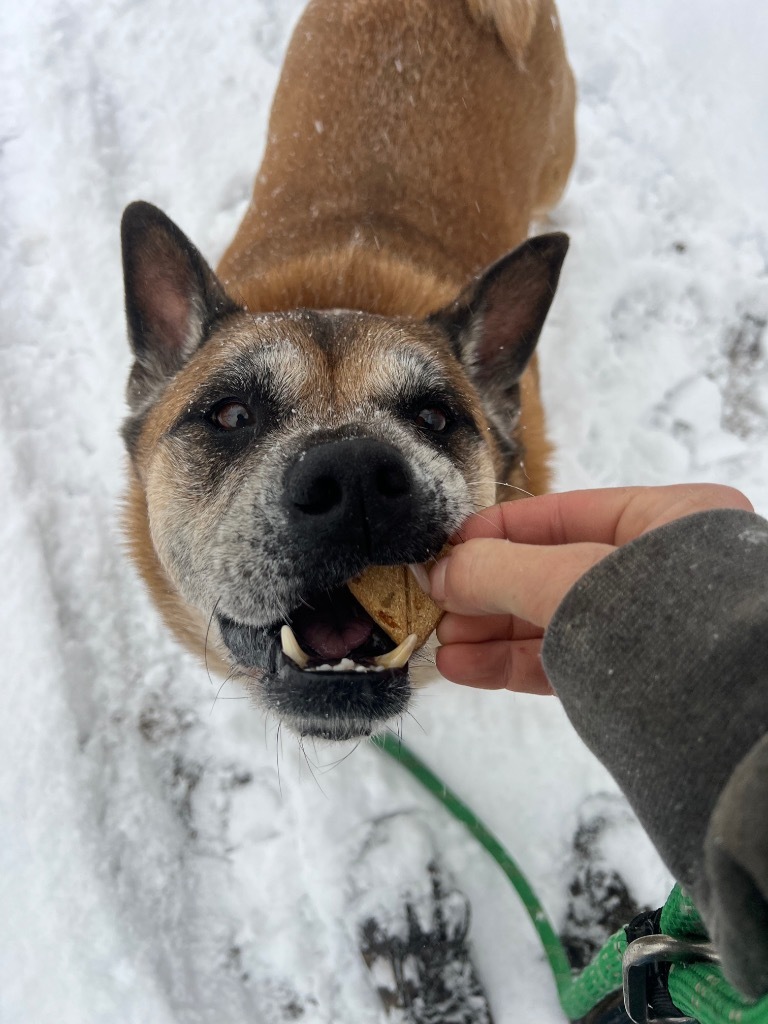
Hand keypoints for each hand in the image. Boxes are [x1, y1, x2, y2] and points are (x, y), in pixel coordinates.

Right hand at [429, 484, 752, 693]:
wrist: (733, 730)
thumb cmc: (670, 629)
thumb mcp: (572, 581)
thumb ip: (500, 570)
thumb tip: (438, 570)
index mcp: (668, 521)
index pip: (562, 514)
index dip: (496, 532)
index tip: (443, 549)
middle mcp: (662, 570)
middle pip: (550, 569)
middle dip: (485, 590)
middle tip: (432, 602)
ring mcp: (649, 629)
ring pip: (553, 621)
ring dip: (490, 632)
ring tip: (439, 642)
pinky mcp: (635, 681)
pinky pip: (562, 661)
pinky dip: (511, 662)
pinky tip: (465, 665)